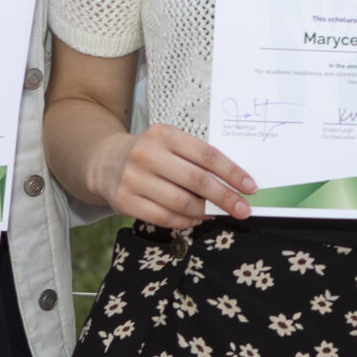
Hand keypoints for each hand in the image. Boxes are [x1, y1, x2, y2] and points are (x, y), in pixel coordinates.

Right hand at [88, 124, 255, 230]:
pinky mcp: (124, 201)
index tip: (250, 187)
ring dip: (204, 212)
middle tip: (242, 210)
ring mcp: (133, 178)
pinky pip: (163, 217)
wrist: (105, 161)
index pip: (206, 155)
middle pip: (196, 180)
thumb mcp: (171, 144)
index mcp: (164, 134)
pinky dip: (185, 222)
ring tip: (215, 214)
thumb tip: (235, 184)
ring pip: (181, 202)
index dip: (232, 172)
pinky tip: (194, 220)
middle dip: (224, 198)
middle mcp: (146, 154)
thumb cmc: (151, 154)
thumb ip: (197, 159)